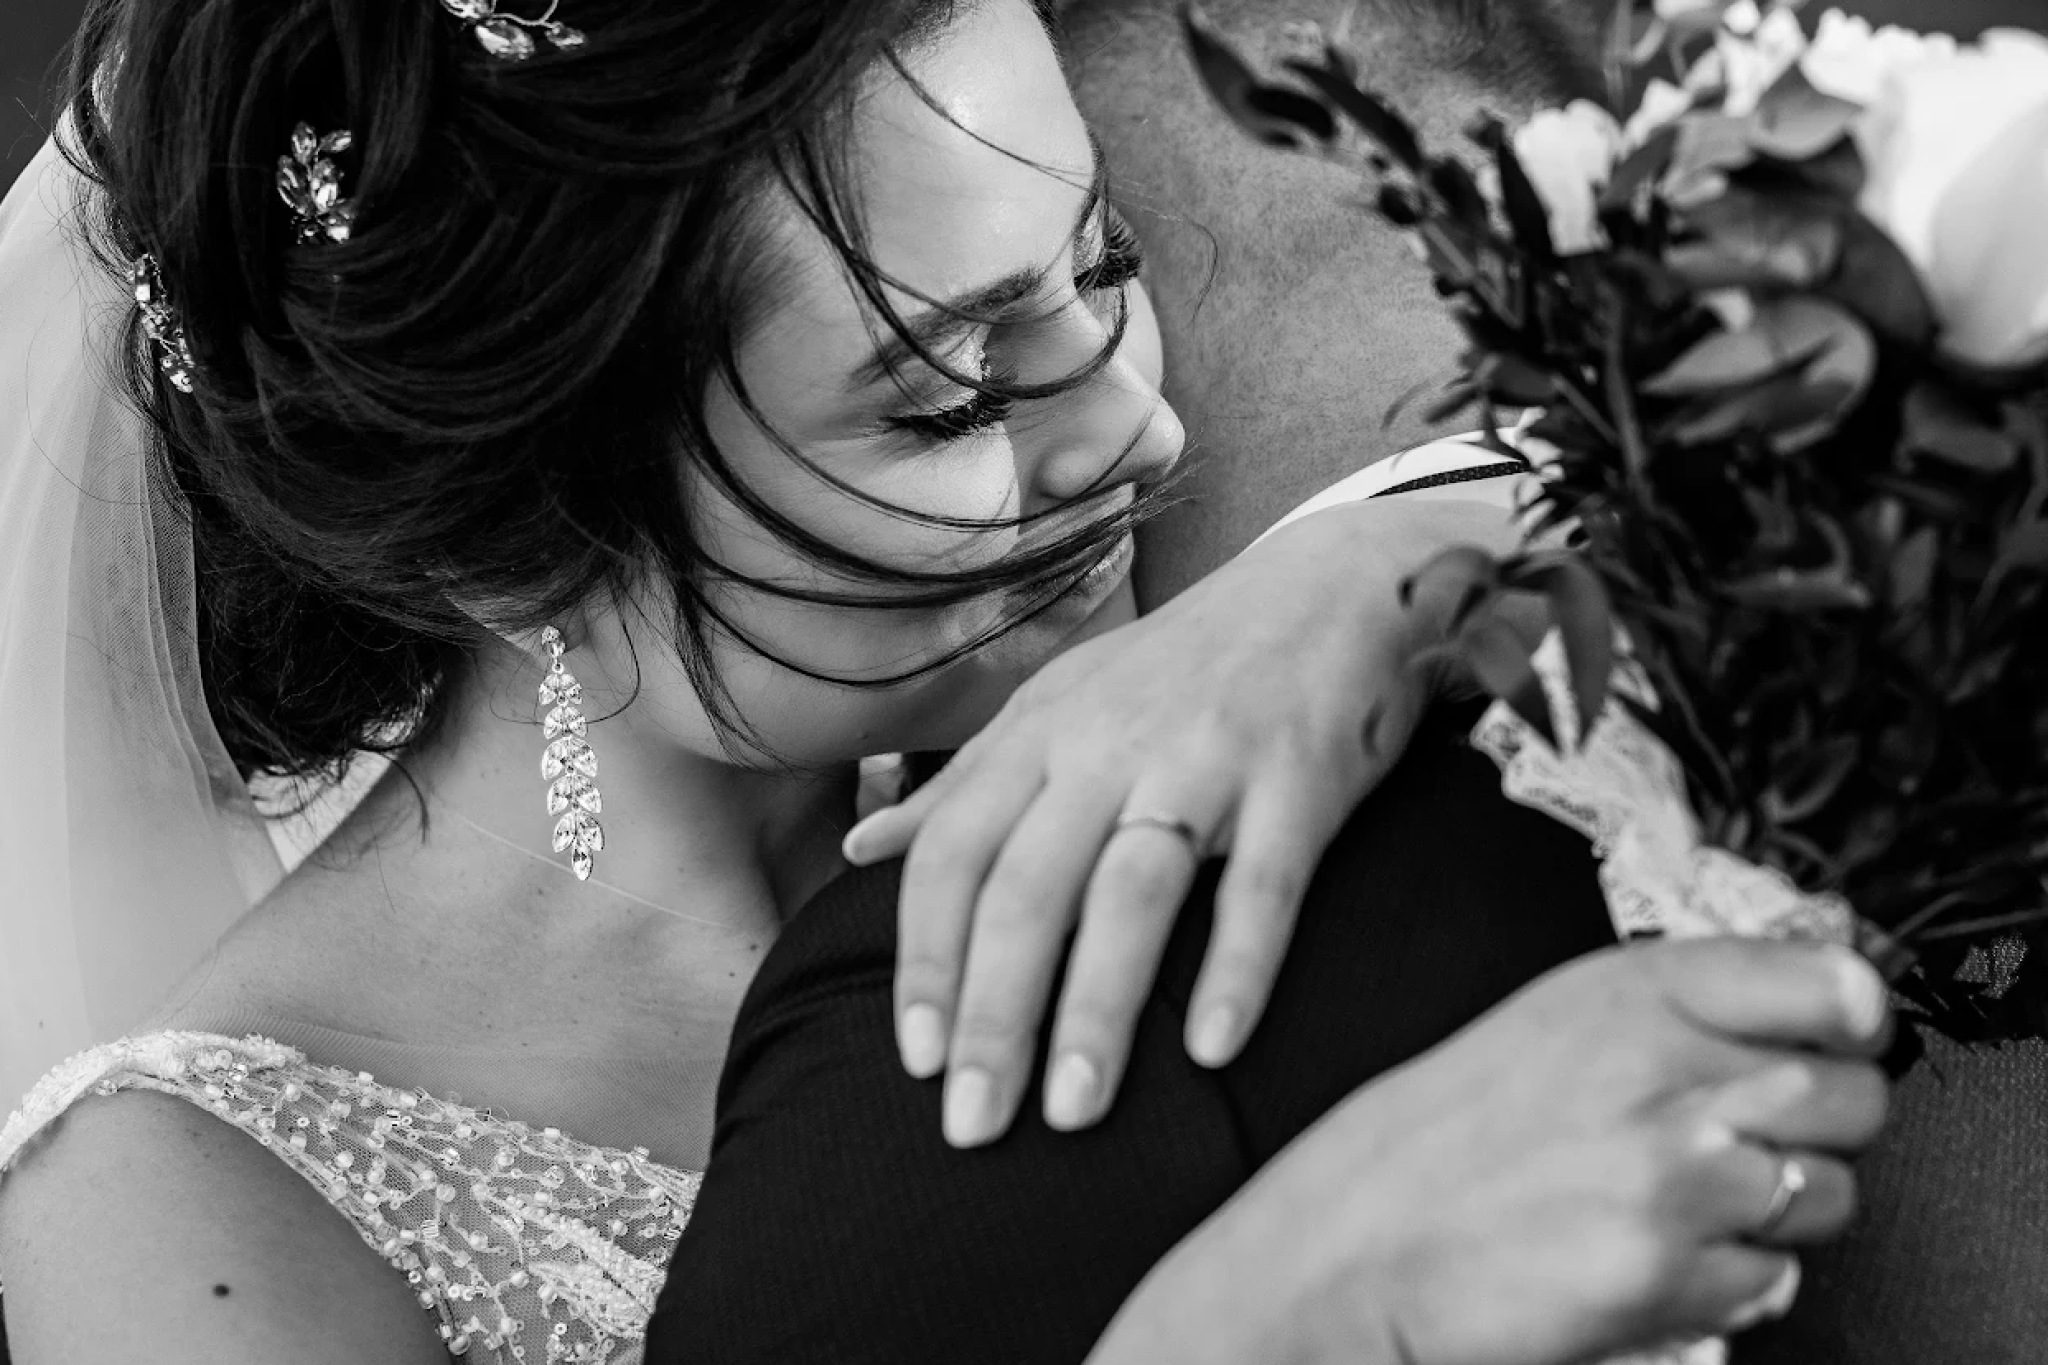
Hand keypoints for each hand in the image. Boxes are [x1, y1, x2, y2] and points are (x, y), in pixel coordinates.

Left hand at [845, 496, 1523, 1146]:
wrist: (1331, 588)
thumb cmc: (1179, 670)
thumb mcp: (1055, 708)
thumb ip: (963, 787)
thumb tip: (862, 848)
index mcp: (1038, 734)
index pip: (952, 857)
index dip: (925, 960)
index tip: (914, 1064)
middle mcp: (1107, 745)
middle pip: (1027, 889)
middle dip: (992, 1013)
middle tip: (972, 1127)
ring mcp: (1205, 758)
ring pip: (1131, 890)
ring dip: (1095, 1007)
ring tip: (1071, 1113)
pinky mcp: (1299, 777)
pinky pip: (1263, 882)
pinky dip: (1237, 965)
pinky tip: (1212, 1051)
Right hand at [1089, 938, 1893, 1364]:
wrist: (1355, 1245)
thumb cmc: (1440, 1138)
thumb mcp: (1553, 1021)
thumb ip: (1677, 1003)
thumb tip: (1821, 997)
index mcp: (1630, 993)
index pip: (1830, 983)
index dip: (1848, 1017)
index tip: (1839, 1031)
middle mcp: (1660, 1073)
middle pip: (1853, 1096)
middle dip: (1822, 1125)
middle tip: (1753, 1137)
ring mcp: (1672, 1178)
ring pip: (1829, 1193)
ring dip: (1779, 1209)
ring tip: (1691, 1204)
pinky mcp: (1669, 1274)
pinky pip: (1774, 1280)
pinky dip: (1731, 1280)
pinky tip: (1658, 1254)